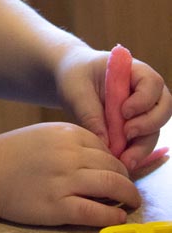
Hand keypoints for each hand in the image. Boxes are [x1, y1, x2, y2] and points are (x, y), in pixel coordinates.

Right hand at [0, 122, 139, 226]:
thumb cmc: (12, 153)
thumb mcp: (44, 134)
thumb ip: (71, 142)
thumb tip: (102, 158)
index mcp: (66, 132)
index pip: (105, 147)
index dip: (116, 161)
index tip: (118, 172)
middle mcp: (69, 153)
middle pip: (113, 166)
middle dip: (126, 180)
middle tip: (128, 190)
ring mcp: (64, 180)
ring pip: (111, 187)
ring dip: (127, 196)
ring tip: (130, 203)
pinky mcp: (58, 207)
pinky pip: (96, 212)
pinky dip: (112, 215)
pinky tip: (116, 216)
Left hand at [55, 44, 171, 170]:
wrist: (69, 79)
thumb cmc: (74, 75)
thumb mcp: (76, 90)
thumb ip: (90, 113)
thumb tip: (106, 142)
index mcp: (133, 70)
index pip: (152, 83)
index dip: (144, 99)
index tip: (124, 111)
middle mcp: (144, 90)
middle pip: (162, 109)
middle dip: (148, 125)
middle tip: (126, 135)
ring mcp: (142, 109)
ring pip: (154, 130)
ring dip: (142, 147)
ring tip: (124, 160)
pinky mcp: (134, 125)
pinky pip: (141, 141)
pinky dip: (134, 153)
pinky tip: (121, 162)